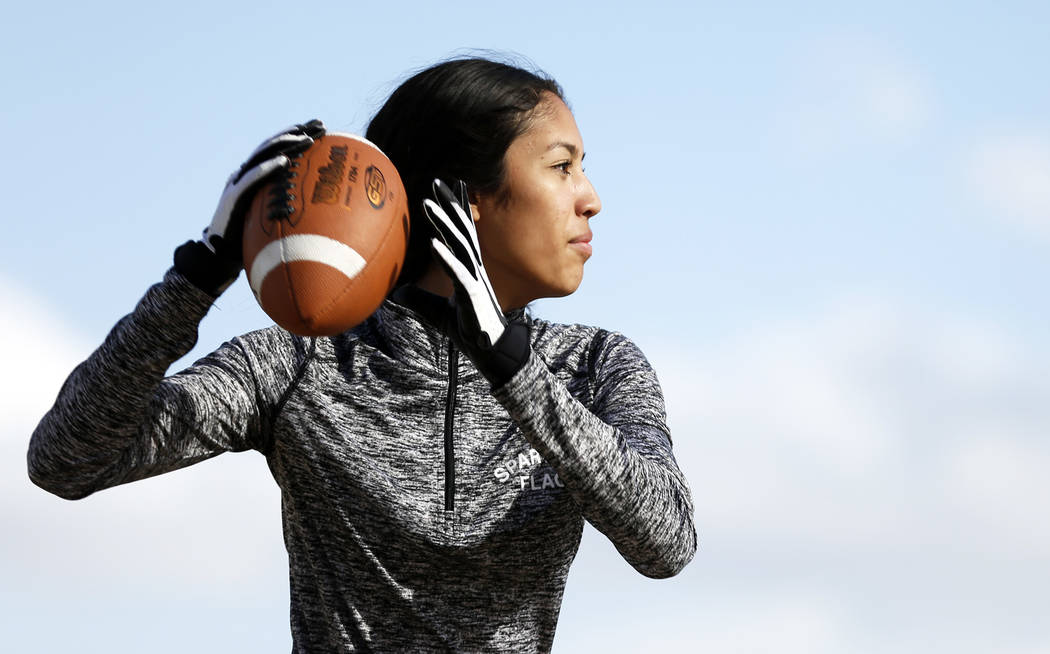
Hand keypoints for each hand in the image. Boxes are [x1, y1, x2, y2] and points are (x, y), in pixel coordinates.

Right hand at [174, 120, 324, 295]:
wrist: (219, 257)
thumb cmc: (251, 240)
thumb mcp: (273, 217)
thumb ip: (288, 206)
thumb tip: (322, 208)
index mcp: (255, 176)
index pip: (278, 149)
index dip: (298, 135)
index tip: (321, 127)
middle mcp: (245, 174)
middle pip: (272, 146)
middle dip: (297, 132)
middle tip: (320, 125)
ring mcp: (237, 184)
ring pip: (262, 156)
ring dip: (285, 146)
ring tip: (306, 139)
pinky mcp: (233, 198)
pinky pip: (251, 180)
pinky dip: (267, 169)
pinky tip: (284, 162)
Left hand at [422, 179, 529, 386]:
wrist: (490, 350)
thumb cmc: (469, 329)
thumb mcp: (436, 313)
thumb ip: (419, 300)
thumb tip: (397, 293)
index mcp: (468, 267)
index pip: (461, 231)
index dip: (454, 208)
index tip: (445, 186)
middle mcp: (473, 267)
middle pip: (462, 228)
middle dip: (450, 203)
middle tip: (437, 180)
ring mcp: (474, 278)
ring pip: (459, 243)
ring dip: (443, 222)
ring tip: (428, 203)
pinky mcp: (471, 294)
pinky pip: (457, 271)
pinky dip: (445, 257)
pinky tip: (433, 243)